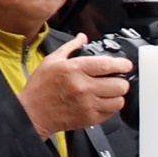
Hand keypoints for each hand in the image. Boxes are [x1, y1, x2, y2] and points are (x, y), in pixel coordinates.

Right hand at [16, 38, 135, 135]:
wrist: (31, 113)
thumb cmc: (40, 87)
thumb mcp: (52, 60)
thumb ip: (71, 47)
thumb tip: (83, 37)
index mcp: (75, 69)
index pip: (107, 65)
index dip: (122, 65)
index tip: (126, 65)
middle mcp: (83, 87)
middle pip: (119, 85)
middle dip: (121, 81)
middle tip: (117, 80)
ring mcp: (87, 104)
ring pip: (118, 101)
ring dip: (117, 96)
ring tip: (110, 92)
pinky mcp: (88, 119)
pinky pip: (111, 113)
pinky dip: (110, 108)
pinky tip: (102, 102)